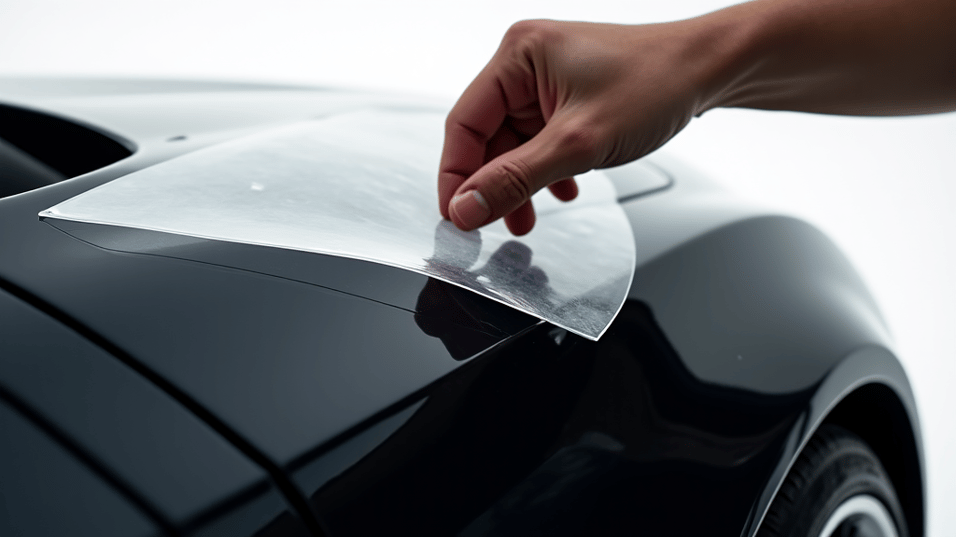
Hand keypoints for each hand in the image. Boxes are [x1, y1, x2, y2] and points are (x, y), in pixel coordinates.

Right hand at [438, 19, 716, 234]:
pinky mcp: (566, 95)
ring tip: (529, 218)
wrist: (710, 68)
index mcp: (517, 55)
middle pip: (488, 137)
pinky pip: (539, 140)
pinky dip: (546, 170)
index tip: (457, 217)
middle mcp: (525, 62)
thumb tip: (466, 209)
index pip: (464, 123)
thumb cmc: (656, 83)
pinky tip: (564, 190)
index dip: (456, 176)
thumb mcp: (577, 144)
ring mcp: (546, 79)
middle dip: (495, 185)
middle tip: (498, 225)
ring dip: (522, 183)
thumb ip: (515, 180)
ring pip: (514, 144)